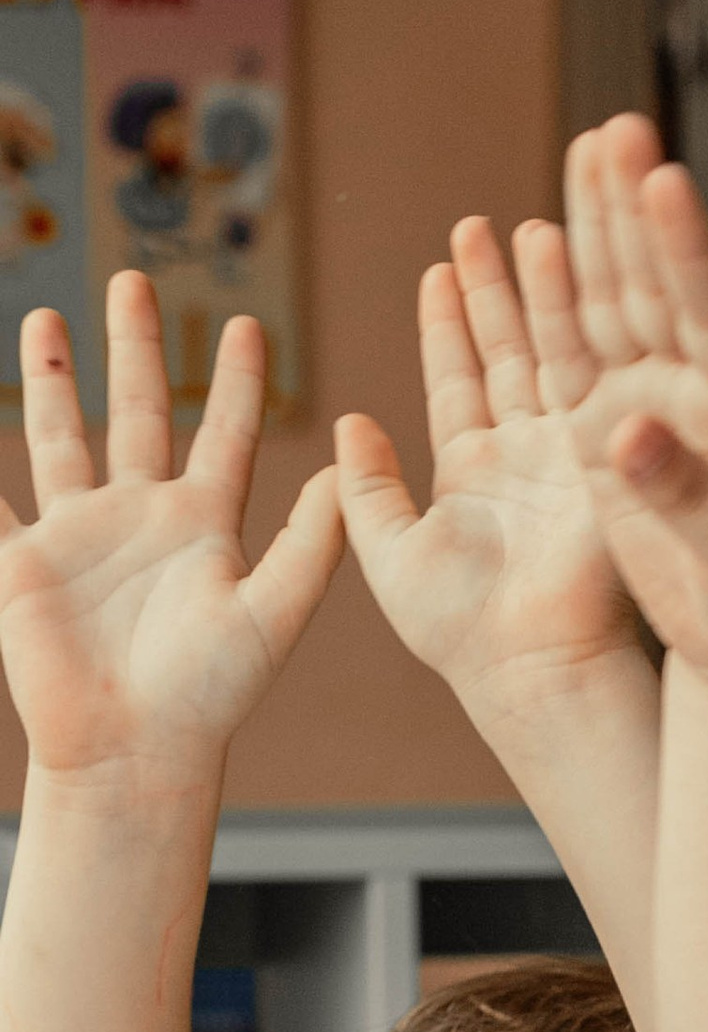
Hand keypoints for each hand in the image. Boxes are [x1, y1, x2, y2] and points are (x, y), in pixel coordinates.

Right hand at [0, 277, 339, 781]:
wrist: (135, 752)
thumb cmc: (208, 696)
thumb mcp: (272, 615)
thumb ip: (310, 546)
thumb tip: (349, 473)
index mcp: (203, 527)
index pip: (225, 434)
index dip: (236, 381)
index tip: (246, 323)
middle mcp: (143, 521)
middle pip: (141, 412)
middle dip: (135, 346)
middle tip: (136, 279)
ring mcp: (81, 537)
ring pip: (64, 436)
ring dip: (54, 378)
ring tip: (48, 315)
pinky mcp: (25, 563)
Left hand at [338, 217, 643, 719]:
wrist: (530, 668)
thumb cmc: (458, 632)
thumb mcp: (387, 554)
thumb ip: (367, 490)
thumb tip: (347, 423)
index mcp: (472, 477)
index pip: (457, 383)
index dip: (446, 327)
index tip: (438, 269)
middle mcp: (524, 460)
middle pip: (506, 356)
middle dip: (493, 292)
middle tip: (477, 227)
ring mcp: (569, 458)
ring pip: (549, 356)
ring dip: (537, 293)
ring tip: (524, 229)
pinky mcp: (606, 462)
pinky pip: (590, 378)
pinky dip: (578, 327)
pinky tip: (571, 272)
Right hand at [545, 113, 707, 694]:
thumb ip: (692, 496)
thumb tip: (625, 433)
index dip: (693, 253)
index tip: (667, 183)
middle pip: (668, 290)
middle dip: (639, 212)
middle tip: (617, 130)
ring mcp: (662, 412)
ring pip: (621, 308)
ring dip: (600, 235)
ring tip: (587, 151)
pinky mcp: (616, 442)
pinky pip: (577, 362)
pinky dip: (554, 308)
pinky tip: (537, 245)